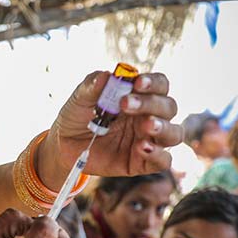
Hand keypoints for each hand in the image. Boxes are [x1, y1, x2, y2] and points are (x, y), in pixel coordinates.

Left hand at [43, 71, 182, 182]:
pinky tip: (142, 147)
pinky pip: (163, 161)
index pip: (160, 85)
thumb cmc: (77, 117)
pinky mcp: (142, 162)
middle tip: (126, 103)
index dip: (153, 83)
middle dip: (151, 103)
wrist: (63, 145)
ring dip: (163, 127)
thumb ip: (92, 86)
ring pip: (174, 133)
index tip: (137, 83)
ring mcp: (148, 139)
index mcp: (139, 97)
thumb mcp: (80, 99)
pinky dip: (158, 154)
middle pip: (168, 107)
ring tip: (146, 125)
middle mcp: (149, 116)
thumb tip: (107, 75)